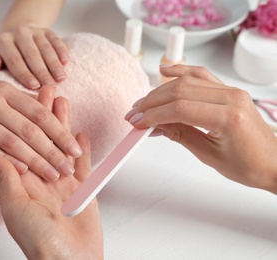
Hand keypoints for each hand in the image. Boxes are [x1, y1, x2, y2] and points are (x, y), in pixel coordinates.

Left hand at [0, 25, 68, 89]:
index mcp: (3, 40)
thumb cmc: (1, 55)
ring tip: (61, 79)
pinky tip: (66, 62)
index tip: (34, 87)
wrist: (15, 36)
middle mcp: (19, 32)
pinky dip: (62, 51)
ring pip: (46, 48)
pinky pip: (56, 40)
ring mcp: (34, 31)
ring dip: (55, 64)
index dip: (25, 74)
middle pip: (32, 54)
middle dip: (42, 71)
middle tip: (50, 86)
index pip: (15, 60)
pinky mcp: (47, 31)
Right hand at [0, 67, 81, 181]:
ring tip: (52, 175)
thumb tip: (47, 110)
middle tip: (69, 167)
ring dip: (34, 160)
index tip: (75, 149)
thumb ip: (18, 99)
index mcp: (5, 89)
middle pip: (30, 129)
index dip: (60, 132)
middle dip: (53, 150)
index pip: (39, 112)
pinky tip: (23, 172)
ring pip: (11, 141)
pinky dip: (6, 160)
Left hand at [0, 96, 102, 258]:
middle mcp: (41, 179)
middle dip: (43, 113)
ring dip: (63, 125)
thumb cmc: (39, 240)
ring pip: (62, 146)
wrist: (69, 259)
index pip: (20, 143)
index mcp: (23, 182)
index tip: (20, 98)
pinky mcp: (82, 190)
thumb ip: (6, 178)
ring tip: (63, 101)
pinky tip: (82, 133)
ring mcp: (62, 183)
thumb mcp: (15, 207)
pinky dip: (83, 150)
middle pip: (42, 138)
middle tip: (46, 89)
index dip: (21, 119)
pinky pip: (83, 165)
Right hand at [125, 65, 276, 192]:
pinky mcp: (228, 90)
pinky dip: (181, 71)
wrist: (273, 162)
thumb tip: (154, 125)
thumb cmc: (248, 165)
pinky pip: (201, 75)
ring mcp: (230, 91)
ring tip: (143, 103)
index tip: (137, 122)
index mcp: (228, 117)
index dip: (153, 115)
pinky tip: (165, 70)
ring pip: (187, 81)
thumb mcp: (208, 155)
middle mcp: (231, 98)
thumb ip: (179, 135)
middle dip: (151, 102)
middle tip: (134, 114)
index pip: (179, 108)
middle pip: (179, 91)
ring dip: (160, 90)